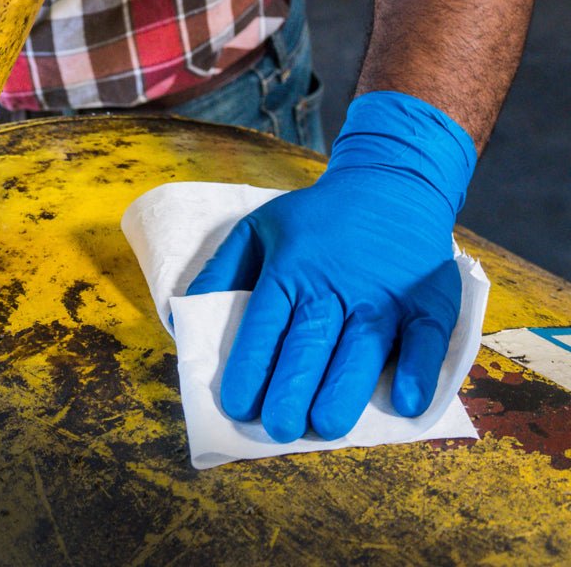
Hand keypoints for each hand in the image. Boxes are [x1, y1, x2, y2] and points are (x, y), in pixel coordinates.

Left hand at [187, 90, 476, 442]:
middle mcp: (334, 285)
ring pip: (362, 349)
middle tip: (276, 427)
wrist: (389, 185)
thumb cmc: (316, 219)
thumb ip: (221, 273)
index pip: (264, 325)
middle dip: (290, 388)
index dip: (250, 366)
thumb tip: (183, 321)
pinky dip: (418, 370)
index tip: (236, 404)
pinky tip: (405, 402)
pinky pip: (426, 340)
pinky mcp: (427, 302)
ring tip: (323, 426)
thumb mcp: (258, 229)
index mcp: (290, 269)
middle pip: (310, 344)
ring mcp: (383, 295)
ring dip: (343, 390)